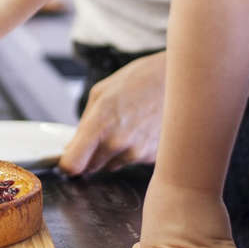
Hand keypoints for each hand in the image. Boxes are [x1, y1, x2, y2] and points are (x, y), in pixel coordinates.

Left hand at [59, 52, 166, 174]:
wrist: (180, 81)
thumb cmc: (141, 79)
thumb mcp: (102, 91)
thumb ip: (85, 121)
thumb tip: (74, 144)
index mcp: (100, 124)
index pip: (73, 164)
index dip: (67, 164)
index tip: (67, 159)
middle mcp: (117, 143)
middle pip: (91, 168)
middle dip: (90, 155)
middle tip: (102, 133)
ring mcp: (137, 153)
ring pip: (112, 165)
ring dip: (112, 152)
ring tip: (127, 125)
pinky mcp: (152, 158)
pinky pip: (132, 161)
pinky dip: (132, 150)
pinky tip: (141, 129)